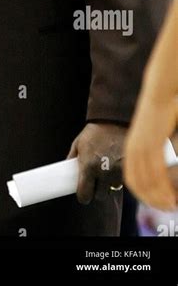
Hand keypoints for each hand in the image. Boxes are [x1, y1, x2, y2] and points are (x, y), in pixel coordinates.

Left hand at [67, 122, 125, 203]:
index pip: (84, 194)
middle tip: (96, 180)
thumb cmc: (95, 131)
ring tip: (107, 169)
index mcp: (88, 167)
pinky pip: (123, 181)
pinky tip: (117, 165)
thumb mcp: (79, 143)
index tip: (84, 194)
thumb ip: (71, 158)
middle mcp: (103, 172)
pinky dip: (120, 177)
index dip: (83, 196)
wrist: (115, 120)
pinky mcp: (129, 169)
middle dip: (97, 189)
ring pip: (112, 189)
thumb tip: (65, 170)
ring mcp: (117, 172)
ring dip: (109, 184)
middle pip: (100, 195)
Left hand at [124, 95, 177, 209]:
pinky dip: (164, 187)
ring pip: (148, 181)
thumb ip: (151, 152)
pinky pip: (157, 172)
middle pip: (138, 184)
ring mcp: (142, 148)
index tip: (155, 202)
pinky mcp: (153, 144)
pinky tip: (172, 195)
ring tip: (171, 205)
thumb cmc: (158, 115)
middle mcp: (133, 151)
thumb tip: (158, 168)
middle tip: (165, 208)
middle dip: (152, 200)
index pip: (131, 180)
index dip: (142, 195)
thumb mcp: (150, 137)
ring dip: (159, 197)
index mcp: (131, 150)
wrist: (158, 95)